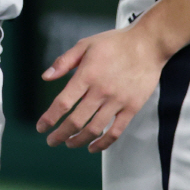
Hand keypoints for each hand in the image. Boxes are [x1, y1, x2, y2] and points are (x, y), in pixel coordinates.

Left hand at [35, 24, 167, 152]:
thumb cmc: (115, 43)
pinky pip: (115, 132)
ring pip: (94, 129)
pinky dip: (102, 144)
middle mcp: (101, 91)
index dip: (49, 118)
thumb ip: (64, 61)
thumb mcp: (86, 44)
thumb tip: (45, 77)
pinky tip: (92, 147)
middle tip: (52, 141)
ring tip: (69, 143)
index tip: (41, 127)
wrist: (148, 44)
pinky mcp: (132, 107)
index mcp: (87, 75)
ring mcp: (117, 101)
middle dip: (60, 135)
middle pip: (76, 121)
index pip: (63, 103)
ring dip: (78, 141)